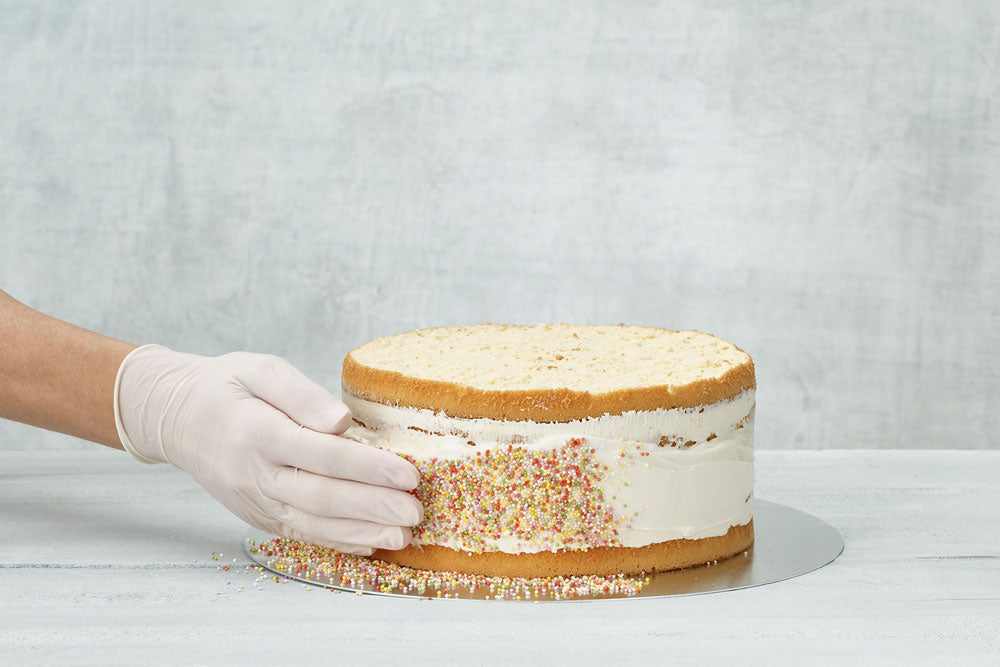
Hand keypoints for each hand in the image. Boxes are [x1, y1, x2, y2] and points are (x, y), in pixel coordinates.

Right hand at [114, 345, 421, 554]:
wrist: (175, 417)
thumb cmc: (226, 387)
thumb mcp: (259, 369)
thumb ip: (300, 394)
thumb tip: (341, 422)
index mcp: (257, 432)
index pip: (321, 455)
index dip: (367, 468)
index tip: (407, 474)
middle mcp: (254, 474)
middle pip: (321, 496)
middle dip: (373, 507)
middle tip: (416, 512)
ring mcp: (254, 501)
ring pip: (313, 523)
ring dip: (361, 533)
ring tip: (402, 536)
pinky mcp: (257, 515)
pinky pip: (301, 533)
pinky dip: (337, 542)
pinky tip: (370, 543)